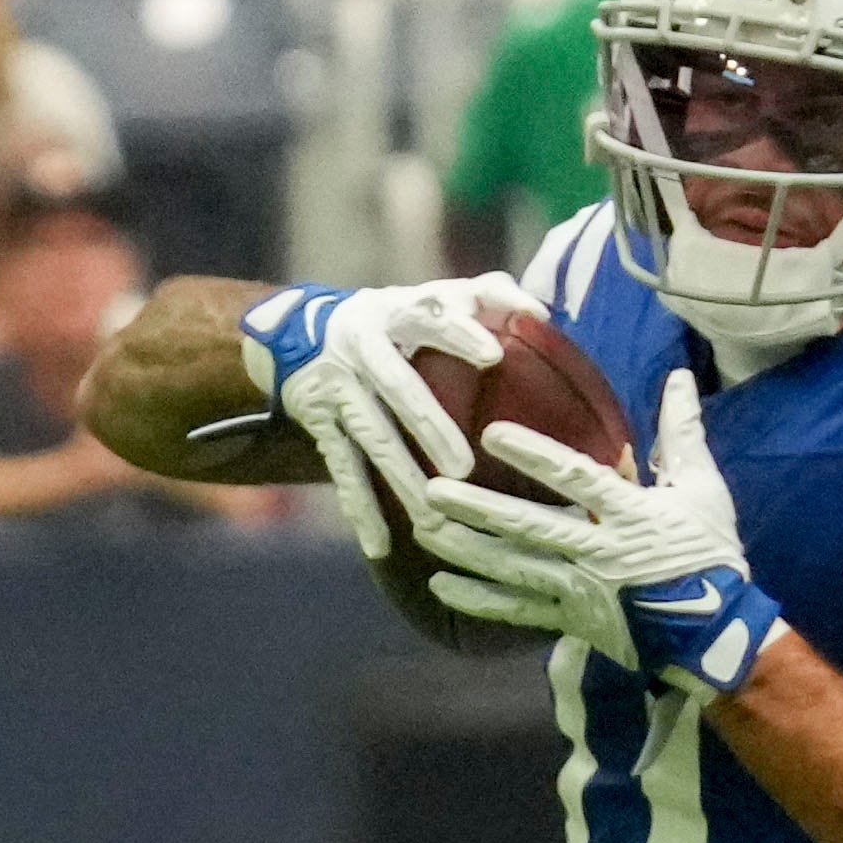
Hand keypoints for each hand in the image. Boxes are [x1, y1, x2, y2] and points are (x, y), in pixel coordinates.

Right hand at [236, 275, 539, 558]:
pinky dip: (360, 509)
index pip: (431, 318)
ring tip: (432, 517)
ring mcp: (339, 387)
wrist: (300, 333)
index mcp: (398, 312)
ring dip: (399, 477)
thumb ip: (486, 295)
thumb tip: (542, 315)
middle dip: (427, 425)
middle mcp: (363, 347)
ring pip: (371, 437)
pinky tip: (380, 547)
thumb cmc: (398, 318)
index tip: (493, 356)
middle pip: (397, 386)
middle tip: (462, 467)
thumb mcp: (431, 296)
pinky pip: (342, 470)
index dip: (459, 334)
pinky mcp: (320, 423)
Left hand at [420, 367, 789, 696]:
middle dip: (479, 509)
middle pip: (530, 528)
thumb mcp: (703, 489)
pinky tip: (442, 585)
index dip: (534, 457)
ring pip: (515, 570)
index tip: (492, 434)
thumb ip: (683, 432)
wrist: (716, 634)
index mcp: (631, 514)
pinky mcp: (573, 620)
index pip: (576, 480)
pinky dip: (481, 600)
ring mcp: (582, 591)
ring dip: (468, 550)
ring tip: (423, 530)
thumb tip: (678, 376)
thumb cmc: (710, 555)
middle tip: (433, 489)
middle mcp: (599, 554)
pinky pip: (519, 612)